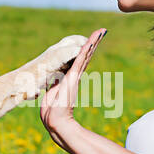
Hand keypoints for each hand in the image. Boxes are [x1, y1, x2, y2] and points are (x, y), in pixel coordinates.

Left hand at [40, 27, 106, 143]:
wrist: (55, 120)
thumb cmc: (52, 111)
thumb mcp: (52, 93)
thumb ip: (55, 84)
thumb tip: (54, 80)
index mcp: (69, 79)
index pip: (78, 61)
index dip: (84, 51)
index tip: (90, 41)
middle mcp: (74, 76)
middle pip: (85, 56)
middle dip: (93, 43)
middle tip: (101, 32)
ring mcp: (74, 76)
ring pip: (85, 55)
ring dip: (92, 42)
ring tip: (100, 32)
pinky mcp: (73, 77)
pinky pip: (80, 60)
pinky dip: (85, 51)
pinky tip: (91, 41)